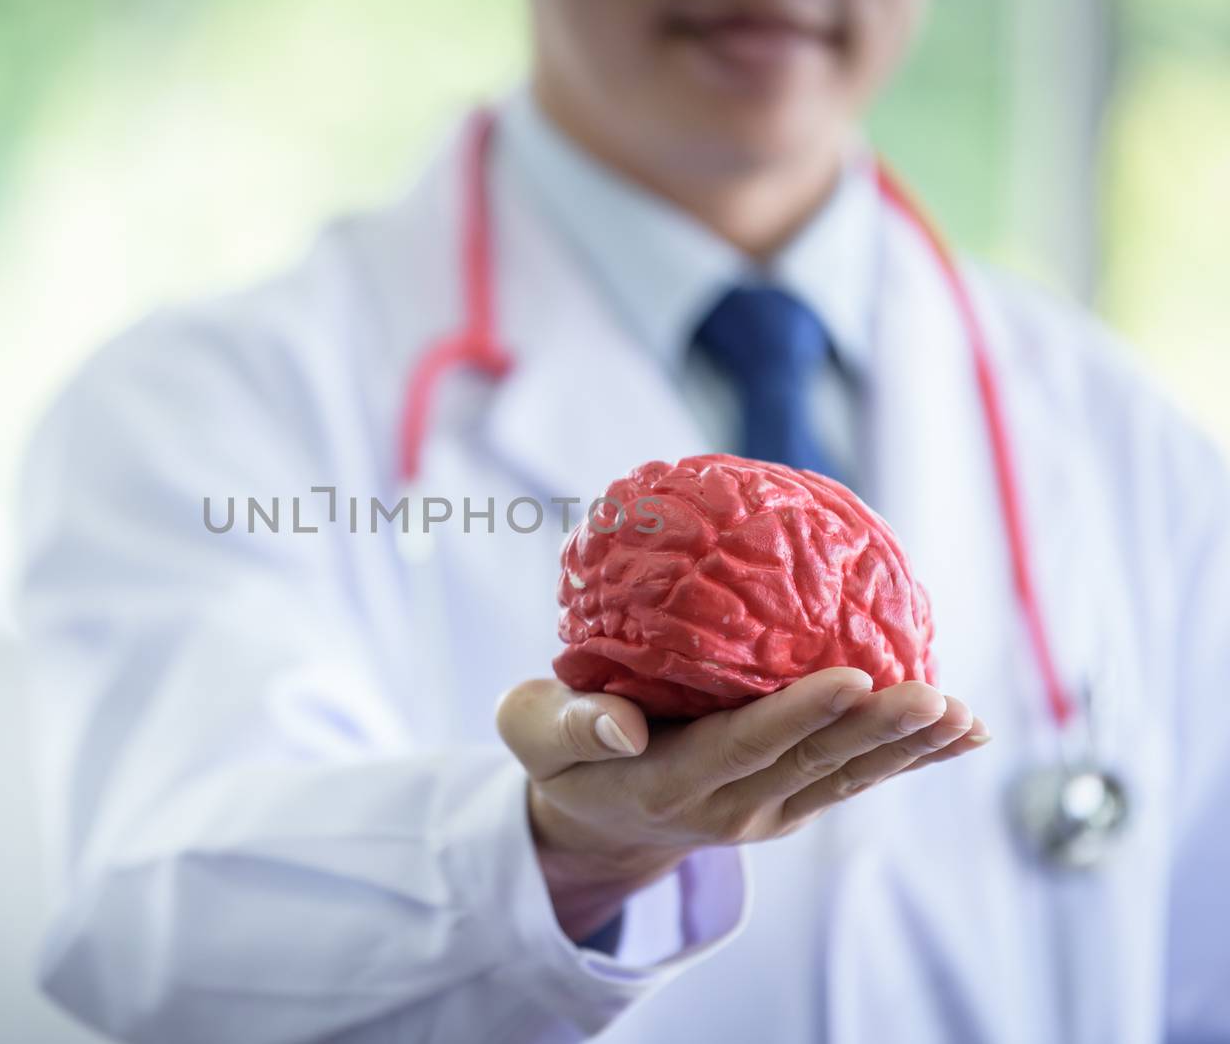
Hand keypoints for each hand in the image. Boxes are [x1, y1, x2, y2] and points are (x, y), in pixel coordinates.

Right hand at [495, 669, 988, 940]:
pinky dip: (910, 758)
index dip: (799, 715)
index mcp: (666, 780)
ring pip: (846, 778)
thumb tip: (623, 726)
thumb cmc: (559, 754)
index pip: (743, 745)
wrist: (594, 819)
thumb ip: (568, 726)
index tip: (851, 678)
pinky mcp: (790, 804)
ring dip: (908, 749)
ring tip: (963, 717)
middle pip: (812, 765)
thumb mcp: (533, 732)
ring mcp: (766, 812)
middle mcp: (728, 805)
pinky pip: (855, 780)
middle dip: (877, 730)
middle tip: (933, 695)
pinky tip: (962, 732)